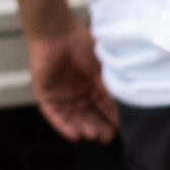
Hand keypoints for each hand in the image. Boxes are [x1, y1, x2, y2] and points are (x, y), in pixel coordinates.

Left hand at [26, 20, 118, 141]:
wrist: (56, 32)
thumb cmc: (82, 43)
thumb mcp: (103, 68)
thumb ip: (110, 88)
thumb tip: (124, 109)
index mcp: (93, 82)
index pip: (104, 106)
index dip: (112, 118)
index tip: (122, 129)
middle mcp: (78, 90)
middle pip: (89, 115)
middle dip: (98, 127)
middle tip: (106, 137)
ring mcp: (61, 93)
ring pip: (73, 117)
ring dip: (83, 127)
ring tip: (92, 135)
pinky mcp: (45, 94)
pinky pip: (54, 115)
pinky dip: (63, 126)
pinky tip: (74, 135)